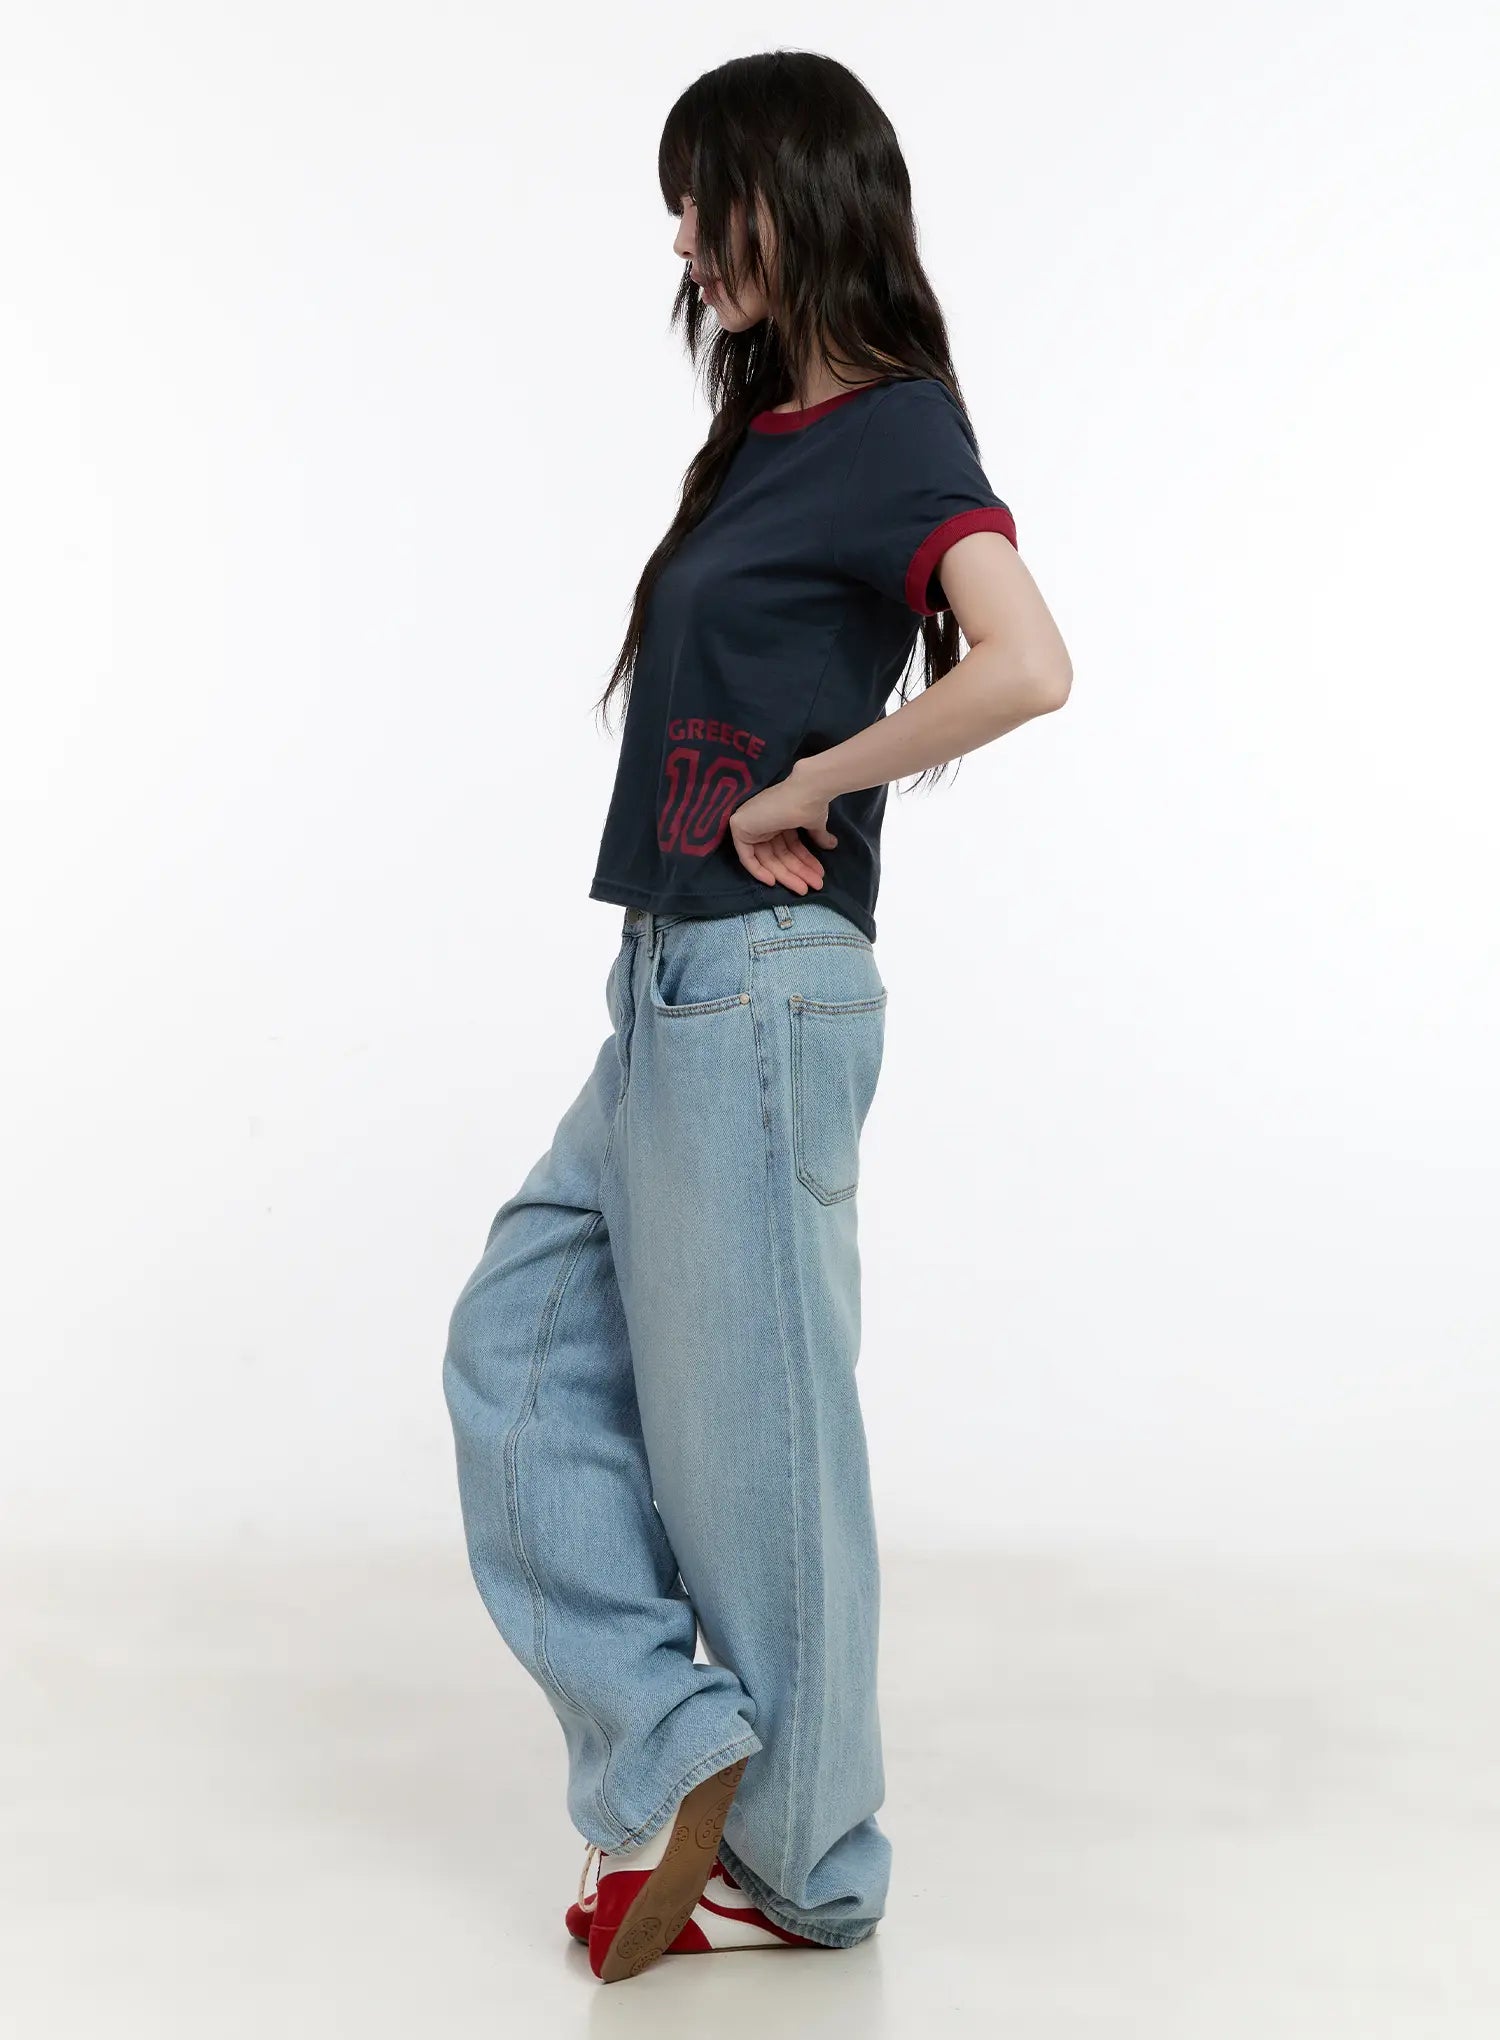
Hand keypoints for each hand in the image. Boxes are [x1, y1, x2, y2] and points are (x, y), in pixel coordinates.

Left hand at [728, 760, 837, 893]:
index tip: (817, 876)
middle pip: (779, 855)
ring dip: (787, 875)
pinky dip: (758, 871)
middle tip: (815, 886)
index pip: (788, 848)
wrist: (807, 789)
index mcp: (778, 819)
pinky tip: (774, 882)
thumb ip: (817, 835)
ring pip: (768, 859)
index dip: (803, 863)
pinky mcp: (739, 827)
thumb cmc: (811, 802)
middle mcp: (763, 821)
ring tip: (806, 888)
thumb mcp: (814, 823)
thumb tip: (832, 845)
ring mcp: (751, 824)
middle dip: (797, 872)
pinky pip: (746, 858)